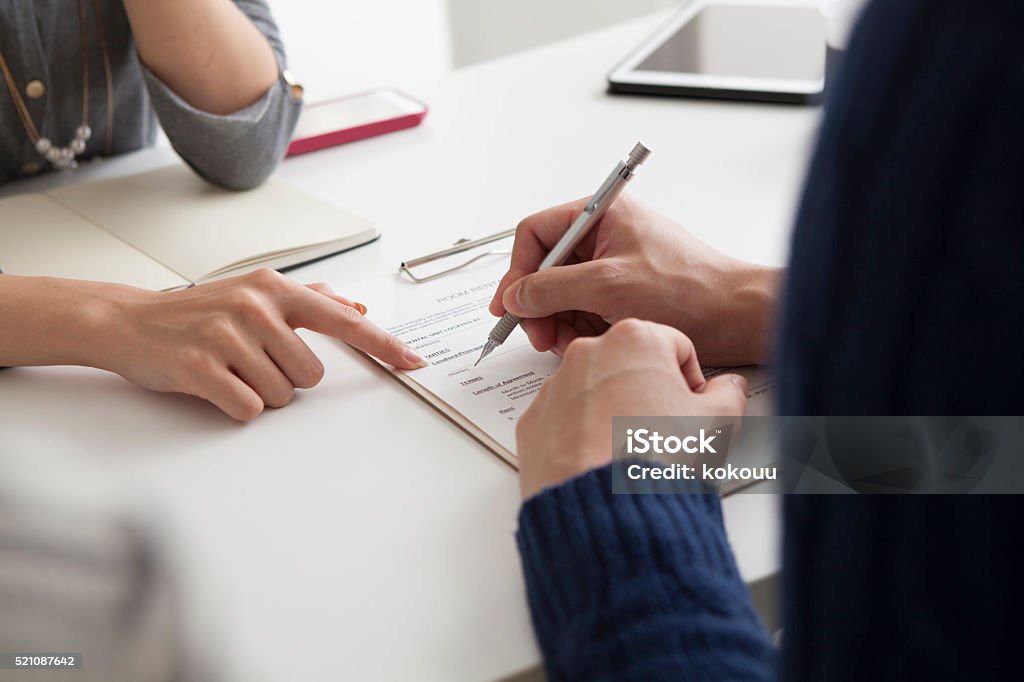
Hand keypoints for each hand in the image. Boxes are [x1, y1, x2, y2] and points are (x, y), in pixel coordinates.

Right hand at [94, 269, 425, 420]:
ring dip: (260, 392)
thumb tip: (356, 308)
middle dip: (286, 378)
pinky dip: (236, 407)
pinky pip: (249, 410)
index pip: (343, 321)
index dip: (383, 345)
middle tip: (250, 360)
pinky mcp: (201, 368)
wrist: (128, 321)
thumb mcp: (254, 293)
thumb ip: (309, 299)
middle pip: (311, 374)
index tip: (414, 361)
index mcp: (274, 289)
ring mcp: (227, 336)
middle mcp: (255, 308)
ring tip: (230, 369)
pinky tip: (214, 385)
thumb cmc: (198, 312)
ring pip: (282, 396)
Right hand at [489, 195, 781, 366]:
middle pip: (545, 267)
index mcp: (602, 214)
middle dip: (539, 304)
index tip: (509, 305)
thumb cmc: (690, 290)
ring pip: (562, 294)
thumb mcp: (608, 286)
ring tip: (571, 342)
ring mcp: (613, 266)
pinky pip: (583, 310)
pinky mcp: (622, 294)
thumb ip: (552, 289)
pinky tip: (591, 342)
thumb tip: (515, 296)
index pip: (536, 233)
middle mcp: (605, 235)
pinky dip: (579, 329)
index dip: (517, 270)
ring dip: (559, 322)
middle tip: (539, 334)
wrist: (736, 317)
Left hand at [515, 319, 748, 498]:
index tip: (691, 405)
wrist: (605, 509)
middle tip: (664, 431)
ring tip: (630, 452)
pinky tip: (601, 461)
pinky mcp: (533, 422)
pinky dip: (581, 434)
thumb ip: (729, 394)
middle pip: (630, 364)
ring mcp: (554, 388)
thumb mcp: (717, 423)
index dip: (690, 380)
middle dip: (648, 392)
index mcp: (634, 339)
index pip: (675, 346)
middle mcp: (587, 354)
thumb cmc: (655, 460)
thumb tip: (728, 388)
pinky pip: (564, 420)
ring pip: (594, 391)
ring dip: (613, 413)